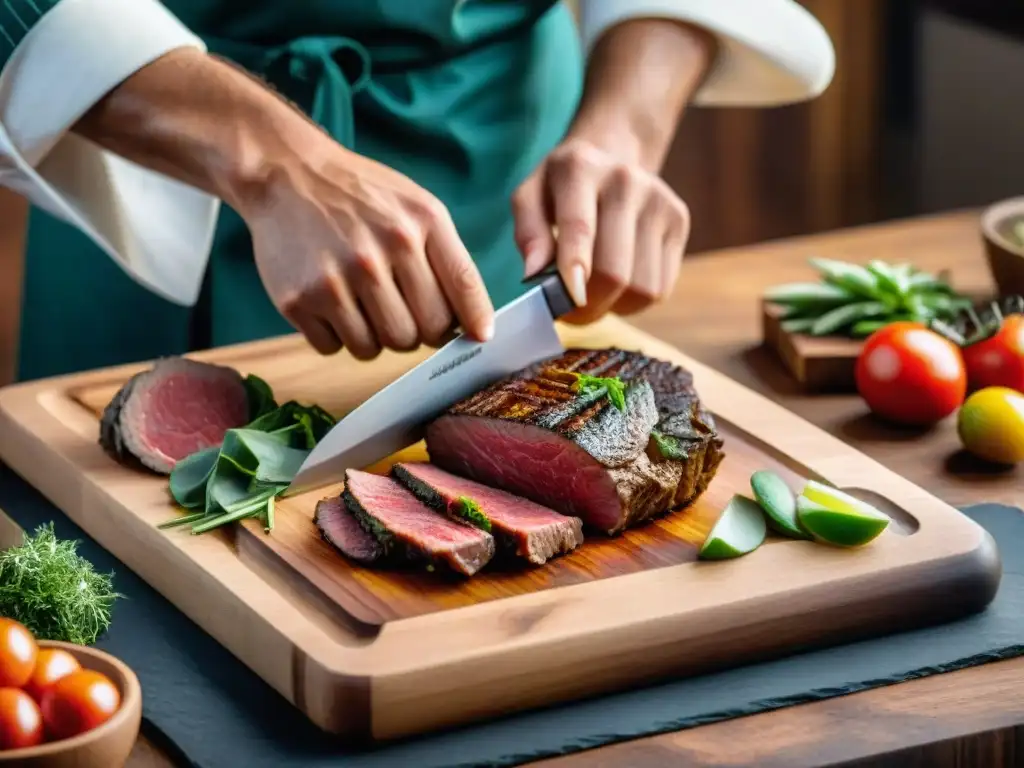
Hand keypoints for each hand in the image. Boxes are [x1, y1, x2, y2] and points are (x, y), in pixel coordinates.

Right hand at [242, 147, 493, 358]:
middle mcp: (380, 251)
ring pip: (378, 348)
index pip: (464, 287)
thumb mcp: (415, 206)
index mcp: (419, 224)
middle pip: (423, 332)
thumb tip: (478, 325)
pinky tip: (332, 305)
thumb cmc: (358, 195)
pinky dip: (336, 337)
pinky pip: (334, 348)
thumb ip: (449, 258)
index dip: (475, 320)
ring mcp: (336, 278)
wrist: (284, 173)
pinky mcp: (298, 300)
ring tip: (363, 305)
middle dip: (418, 331)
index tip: (478, 337)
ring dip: (375, 337)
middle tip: (402, 312)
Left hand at [512, 137, 690, 324]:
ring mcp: (659, 200)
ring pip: (642, 287)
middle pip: (614, 271)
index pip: (579, 227)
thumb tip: (534, 273)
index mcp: (580, 168)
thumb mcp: (530, 198)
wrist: (612, 158)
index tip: (571, 298)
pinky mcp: (679, 220)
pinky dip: (636, 299)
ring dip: (614, 304)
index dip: (574, 267)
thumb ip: (528, 234)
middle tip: (571, 310)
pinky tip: (621, 280)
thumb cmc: (561, 189)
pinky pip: (661, 287)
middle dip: (590, 304)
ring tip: (596, 290)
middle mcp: (626, 180)